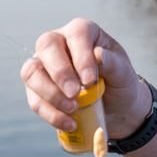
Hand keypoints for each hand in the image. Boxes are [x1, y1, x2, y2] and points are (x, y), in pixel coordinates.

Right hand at [21, 18, 143, 140]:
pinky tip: (70, 123)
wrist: (116, 108)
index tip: (90, 80)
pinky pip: (35, 100)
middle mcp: (58, 43)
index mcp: (82, 32)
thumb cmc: (119, 83)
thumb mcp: (124, 74)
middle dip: (60, 72)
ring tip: (73, 109)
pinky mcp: (36, 89)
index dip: (81, 56)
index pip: (76, 34)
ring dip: (50, 94)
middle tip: (75, 94)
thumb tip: (98, 55)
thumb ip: (114, 63)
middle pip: (47, 46)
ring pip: (32, 72)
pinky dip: (50, 114)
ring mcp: (43, 65)